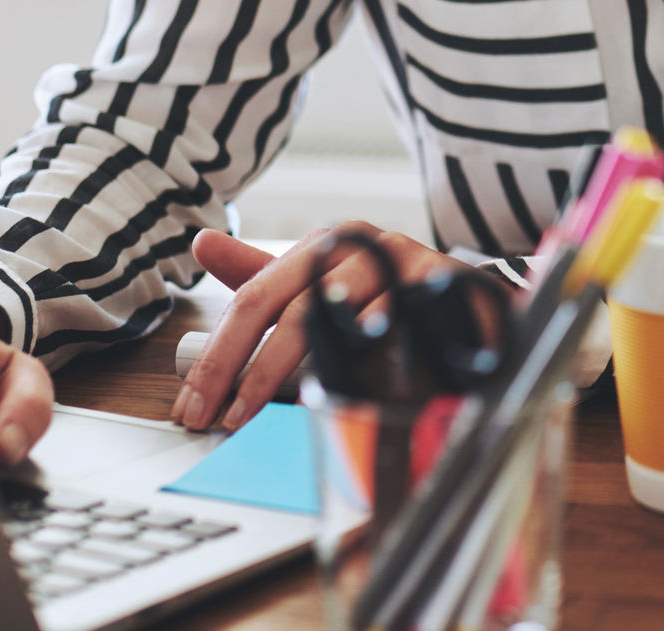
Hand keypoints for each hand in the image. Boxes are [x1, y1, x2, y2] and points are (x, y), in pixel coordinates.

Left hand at [171, 221, 476, 432]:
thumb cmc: (384, 294)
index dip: (221, 355)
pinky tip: (351, 394)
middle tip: (225, 419)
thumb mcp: (320, 282)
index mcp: (324, 243)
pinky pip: (398, 331)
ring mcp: (404, 263)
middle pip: (293, 312)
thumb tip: (201, 243)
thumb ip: (262, 276)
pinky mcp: (441, 286)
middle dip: (252, 373)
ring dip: (308, 374)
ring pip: (344, 322)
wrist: (468, 298)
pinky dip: (372, 365)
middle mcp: (361, 246)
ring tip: (281, 412)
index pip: (255, 297)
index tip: (195, 407)